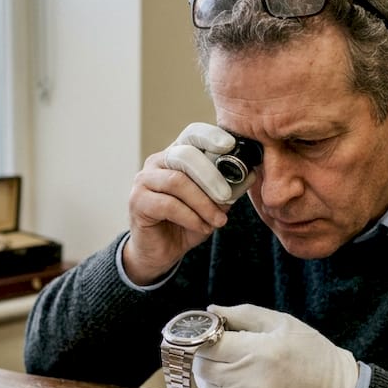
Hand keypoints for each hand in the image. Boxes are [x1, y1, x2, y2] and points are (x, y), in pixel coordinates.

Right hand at [122, 123, 255, 283]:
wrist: (161, 252)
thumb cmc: (186, 223)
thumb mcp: (214, 206)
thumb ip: (227, 189)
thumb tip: (250, 175)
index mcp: (176, 155)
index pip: (191, 135)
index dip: (210, 136)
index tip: (230, 145)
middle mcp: (157, 162)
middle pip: (185, 156)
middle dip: (211, 177)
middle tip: (227, 197)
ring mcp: (144, 181)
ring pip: (177, 181)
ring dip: (203, 203)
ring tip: (217, 220)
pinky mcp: (137, 202)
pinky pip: (168, 204)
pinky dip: (190, 217)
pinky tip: (201, 227)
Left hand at [193, 304, 357, 387]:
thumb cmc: (313, 355)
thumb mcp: (283, 323)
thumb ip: (244, 314)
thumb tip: (212, 311)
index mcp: (259, 352)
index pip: (207, 346)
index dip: (204, 337)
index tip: (212, 334)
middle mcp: (250, 382)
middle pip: (202, 368)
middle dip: (205, 356)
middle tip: (220, 349)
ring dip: (212, 375)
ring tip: (232, 366)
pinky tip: (242, 384)